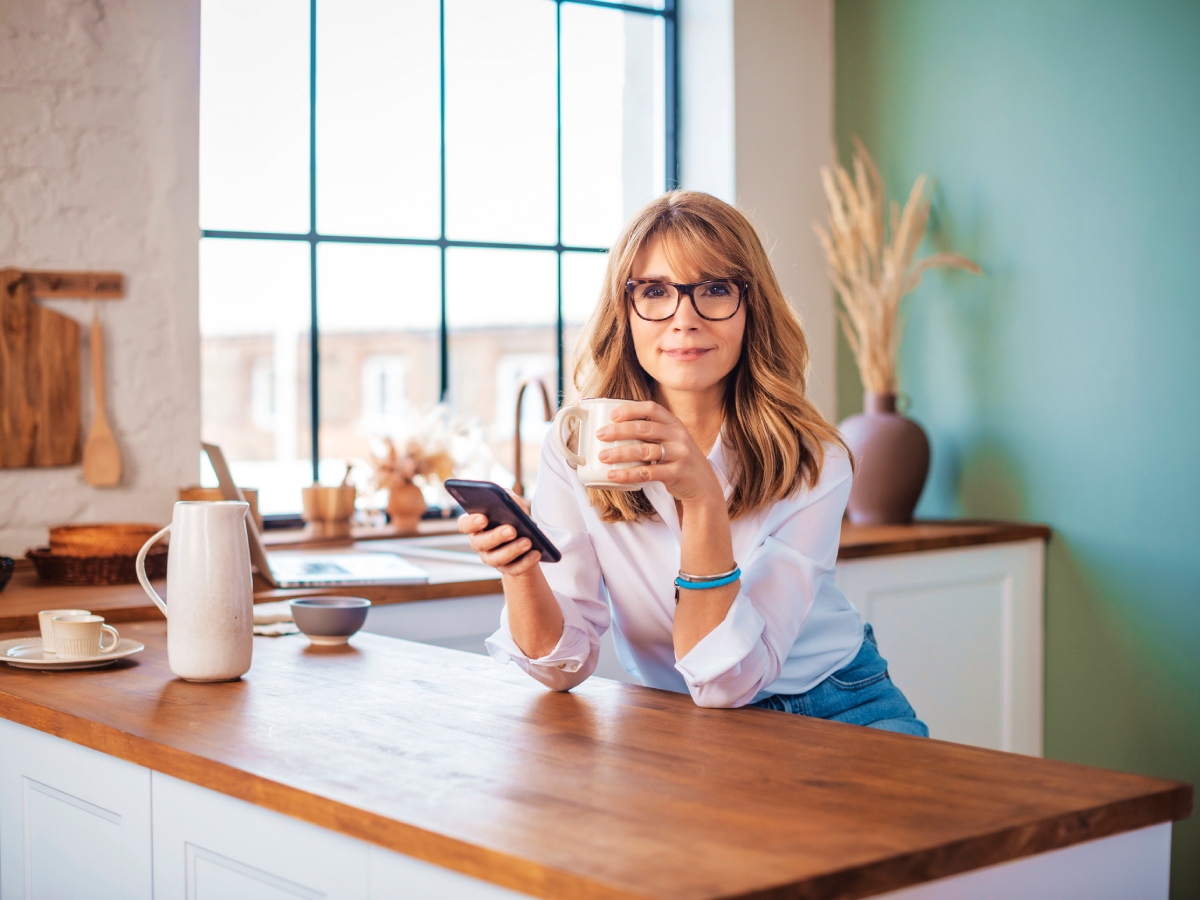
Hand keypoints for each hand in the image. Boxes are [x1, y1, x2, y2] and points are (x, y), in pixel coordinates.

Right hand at [457, 490, 542, 576]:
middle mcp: (480, 543)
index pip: (464, 524)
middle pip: (481, 543)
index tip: (483, 518)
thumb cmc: (515, 517)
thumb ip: (508, 497)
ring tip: (528, 542)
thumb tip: (509, 498)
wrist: (528, 541)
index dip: (471, 523)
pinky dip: (526, 562)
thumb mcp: (512, 504)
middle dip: (496, 536)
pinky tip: (536, 553)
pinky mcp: (508, 569)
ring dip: (513, 550)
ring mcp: (492, 558)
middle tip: (512, 530)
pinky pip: (515, 569)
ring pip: (497, 558)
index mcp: (476, 525)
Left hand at [595, 401, 723, 506]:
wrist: (703, 486)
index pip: (652, 409)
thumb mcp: (671, 441)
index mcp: (674, 424)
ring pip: (644, 451)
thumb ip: (652, 435)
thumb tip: (615, 431)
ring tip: (603, 456)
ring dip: (620, 453)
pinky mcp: (677, 473)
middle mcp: (678, 436)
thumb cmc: (678, 461)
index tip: (612, 415)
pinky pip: (648, 473)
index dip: (631, 409)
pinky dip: (628, 474)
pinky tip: (614, 475)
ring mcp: (679, 454)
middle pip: (644, 428)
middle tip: (600, 435)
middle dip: (619, 431)